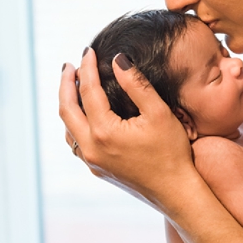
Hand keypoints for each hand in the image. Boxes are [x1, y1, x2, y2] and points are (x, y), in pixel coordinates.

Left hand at [59, 48, 195, 211]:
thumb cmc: (172, 152)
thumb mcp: (159, 113)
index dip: (87, 69)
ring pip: (68, 127)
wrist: (176, 191)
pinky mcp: (97, 169)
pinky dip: (75, 123)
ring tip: (73, 86)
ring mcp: (92, 161)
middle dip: (66, 84)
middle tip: (69, 65)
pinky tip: (84, 116)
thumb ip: (137, 84)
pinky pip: (76, 142)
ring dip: (68, 104)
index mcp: (104, 132)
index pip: (88, 91)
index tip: (88, 51)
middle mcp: (91, 148)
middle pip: (66, 109)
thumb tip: (118, 60)